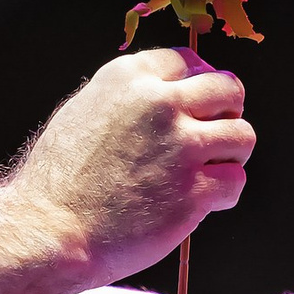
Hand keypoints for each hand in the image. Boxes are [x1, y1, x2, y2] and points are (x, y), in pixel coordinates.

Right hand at [9, 47, 251, 282]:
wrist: (50, 232)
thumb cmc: (57, 183)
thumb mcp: (81, 115)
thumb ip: (125, 100)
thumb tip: (159, 97)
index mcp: (128, 79)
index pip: (187, 61)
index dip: (197, 82)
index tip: (197, 104)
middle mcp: (159, 104)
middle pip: (227, 89)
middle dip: (226, 112)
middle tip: (213, 137)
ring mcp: (181, 147)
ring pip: (242, 135)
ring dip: (230, 154)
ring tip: (209, 171)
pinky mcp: (194, 191)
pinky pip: (235, 181)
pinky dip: (224, 193)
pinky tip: (202, 203)